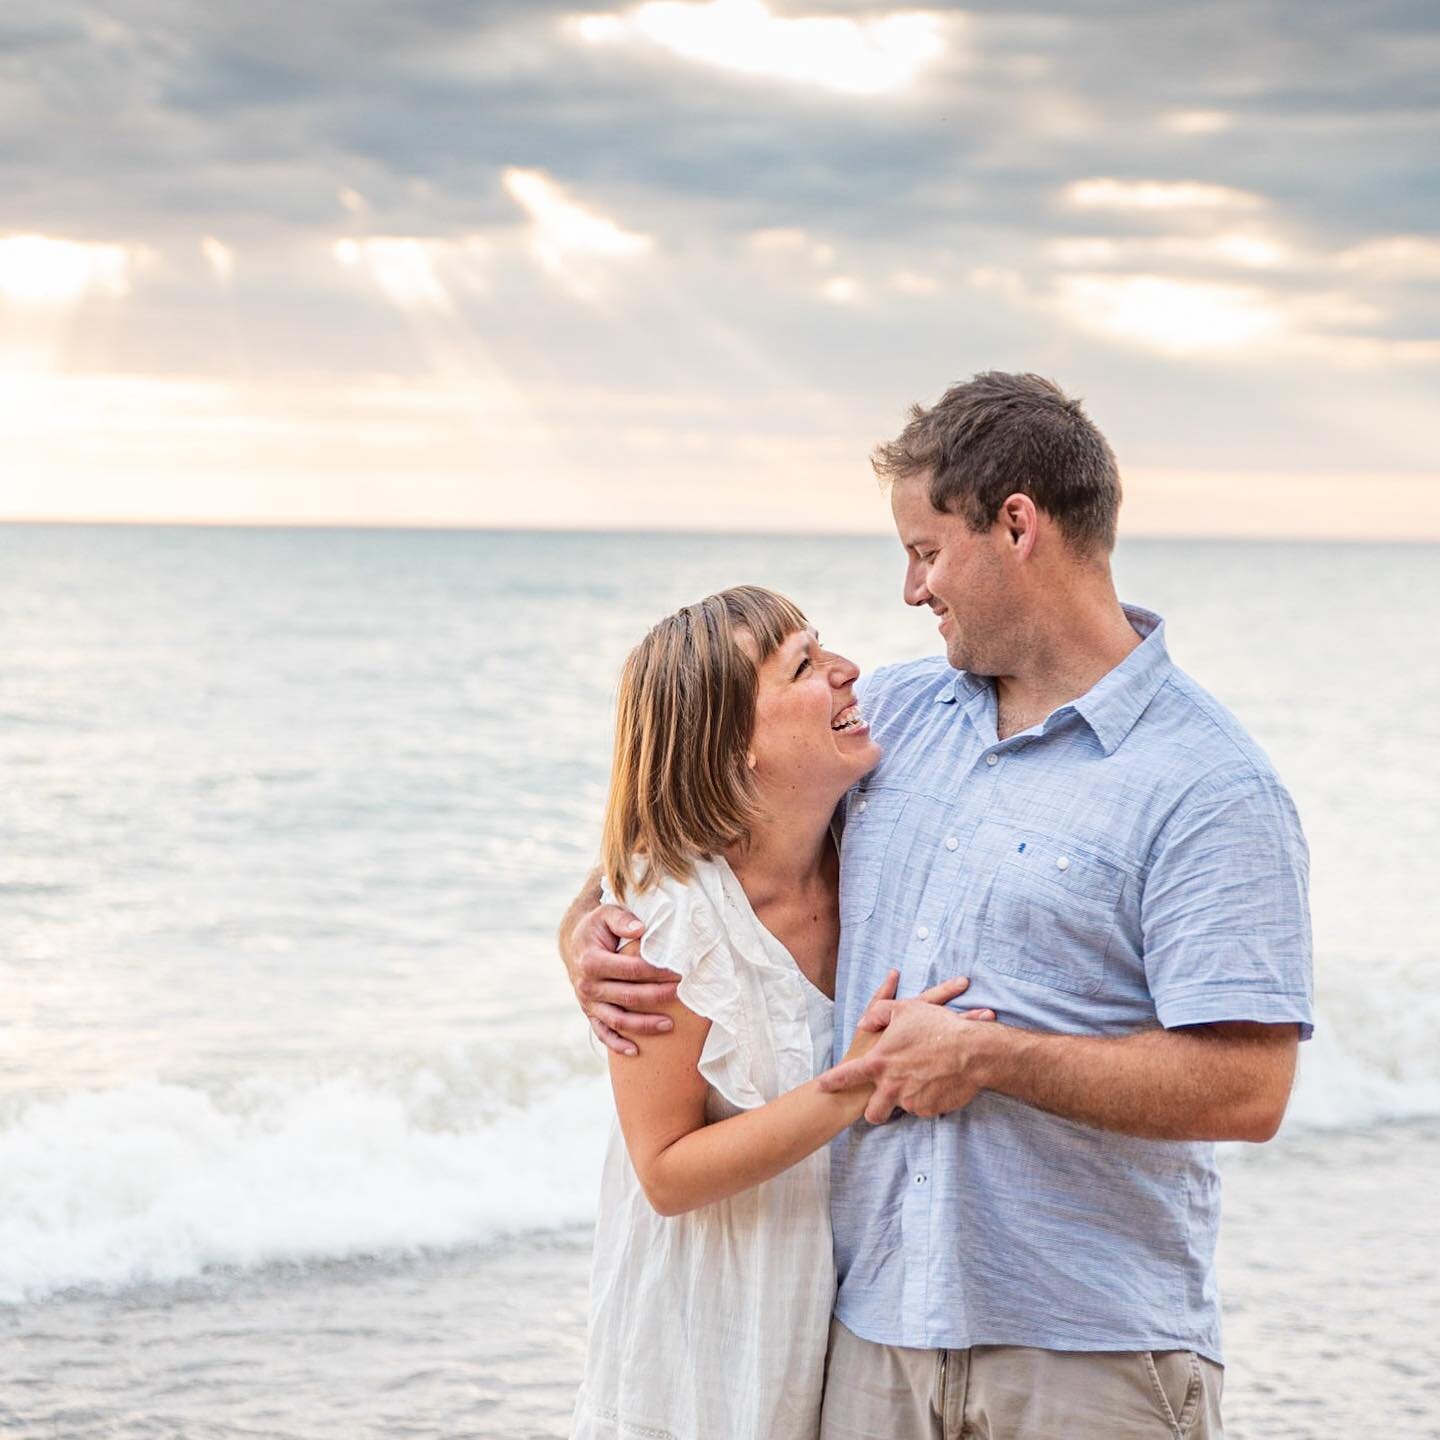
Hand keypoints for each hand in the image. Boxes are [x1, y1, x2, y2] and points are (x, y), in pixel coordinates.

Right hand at [570, 904, 680, 1055]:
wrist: (573, 943)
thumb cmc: (597, 927)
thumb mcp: (606, 914)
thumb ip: (623, 920)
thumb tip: (641, 929)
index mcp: (592, 961)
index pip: (631, 970)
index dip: (657, 972)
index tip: (679, 972)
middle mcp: (587, 985)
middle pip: (628, 996)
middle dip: (658, 997)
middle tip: (682, 994)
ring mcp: (587, 1003)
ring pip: (618, 1020)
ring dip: (644, 1025)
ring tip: (669, 1025)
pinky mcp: (589, 1013)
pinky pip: (602, 1033)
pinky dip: (617, 1044)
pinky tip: (635, 1052)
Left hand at [819, 990, 1001, 1122]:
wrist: (972, 1051)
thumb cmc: (937, 1027)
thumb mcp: (905, 1009)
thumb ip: (877, 1014)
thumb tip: (864, 1023)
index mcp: (880, 1062)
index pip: (847, 1075)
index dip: (832, 1082)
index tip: (822, 1086)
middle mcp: (891, 1086)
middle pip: (874, 1113)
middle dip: (874, 1112)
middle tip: (882, 1102)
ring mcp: (911, 1100)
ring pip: (902, 1109)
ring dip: (907, 1099)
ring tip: (923, 1080)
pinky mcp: (930, 1110)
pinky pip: (923, 1108)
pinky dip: (927, 1099)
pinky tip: (938, 1082)